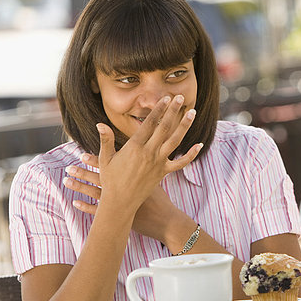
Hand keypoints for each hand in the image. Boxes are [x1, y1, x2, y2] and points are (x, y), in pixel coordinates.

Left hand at [64, 154, 188, 242]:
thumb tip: (143, 151)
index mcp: (131, 178)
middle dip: (83, 172)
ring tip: (67, 181)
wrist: (165, 220)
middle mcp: (123, 189)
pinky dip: (86, 206)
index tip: (82, 155)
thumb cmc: (161, 200)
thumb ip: (147, 165)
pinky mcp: (117, 216)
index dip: (95, 161)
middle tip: (69, 167)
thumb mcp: (156, 179)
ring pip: (94, 193)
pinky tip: (75, 202)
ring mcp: (119, 203)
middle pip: (99, 179)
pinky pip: (97, 211)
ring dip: (80, 187)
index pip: (110, 167)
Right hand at [66, 95, 201, 214]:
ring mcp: (158, 163)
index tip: (165, 98)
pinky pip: (181, 163)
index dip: (158, 109)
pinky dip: (192, 154)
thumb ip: (106, 140)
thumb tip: (100, 124)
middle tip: (179, 97)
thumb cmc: (110, 180)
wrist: (120, 203)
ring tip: (192, 112)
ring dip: (185, 126)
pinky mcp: (164, 172)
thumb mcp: (106, 159)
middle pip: (164, 127)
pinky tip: (200, 144)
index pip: (149, 123)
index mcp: (135, 147)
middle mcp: (149, 153)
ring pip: (175, 141)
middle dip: (173, 111)